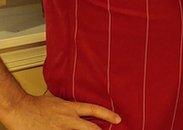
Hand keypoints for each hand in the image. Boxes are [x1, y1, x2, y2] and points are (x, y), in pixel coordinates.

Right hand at [1, 91, 120, 129]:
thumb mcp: (57, 100)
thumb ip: (69, 106)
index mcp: (70, 108)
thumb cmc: (35, 104)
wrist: (19, 109)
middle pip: (90, 128)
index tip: (118, 119)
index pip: (94, 110)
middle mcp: (67, 120)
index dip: (108, 114)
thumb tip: (77, 106)